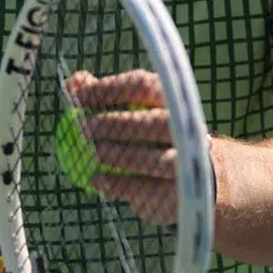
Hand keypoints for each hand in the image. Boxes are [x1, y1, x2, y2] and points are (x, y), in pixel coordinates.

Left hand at [62, 69, 180, 224]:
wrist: (199, 173)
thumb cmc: (158, 135)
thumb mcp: (137, 110)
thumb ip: (106, 95)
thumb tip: (73, 81)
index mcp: (175, 100)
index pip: (144, 86)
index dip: (109, 89)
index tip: (78, 98)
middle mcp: (188, 128)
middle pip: (155, 123)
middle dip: (115, 125)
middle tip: (83, 129)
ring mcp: (189, 161)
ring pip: (158, 160)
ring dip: (121, 156)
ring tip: (93, 154)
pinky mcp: (182, 191)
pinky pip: (150, 189)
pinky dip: (120, 185)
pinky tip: (96, 180)